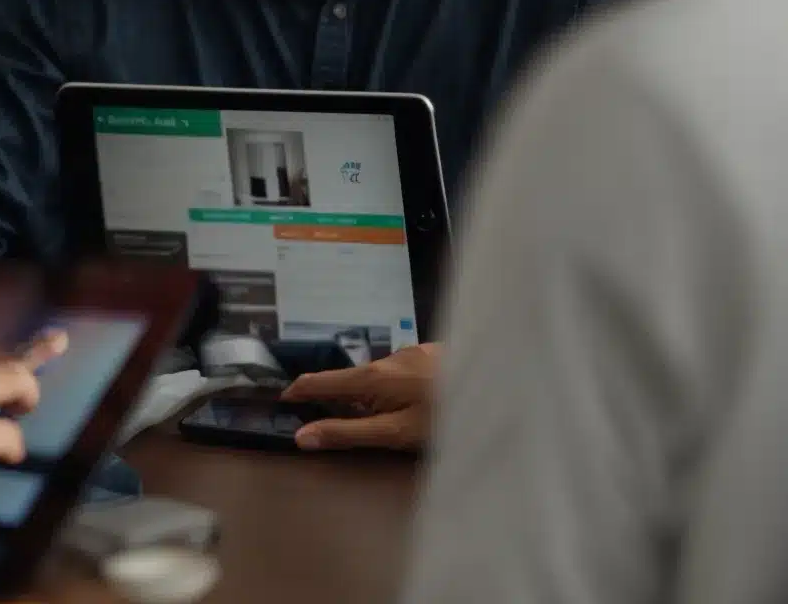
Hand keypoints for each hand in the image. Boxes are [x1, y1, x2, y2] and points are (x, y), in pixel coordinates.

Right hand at [280, 342, 441, 450]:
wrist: (505, 386)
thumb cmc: (446, 416)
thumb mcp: (395, 434)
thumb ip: (348, 434)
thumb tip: (302, 436)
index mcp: (375, 376)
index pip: (322, 381)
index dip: (299, 391)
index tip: (282, 400)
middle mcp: (391, 357)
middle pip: (355, 379)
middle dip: (347, 400)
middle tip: (349, 424)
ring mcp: (418, 352)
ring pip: (385, 376)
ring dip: (381, 395)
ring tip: (397, 420)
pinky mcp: (439, 354)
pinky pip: (410, 371)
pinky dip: (405, 387)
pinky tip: (425, 404)